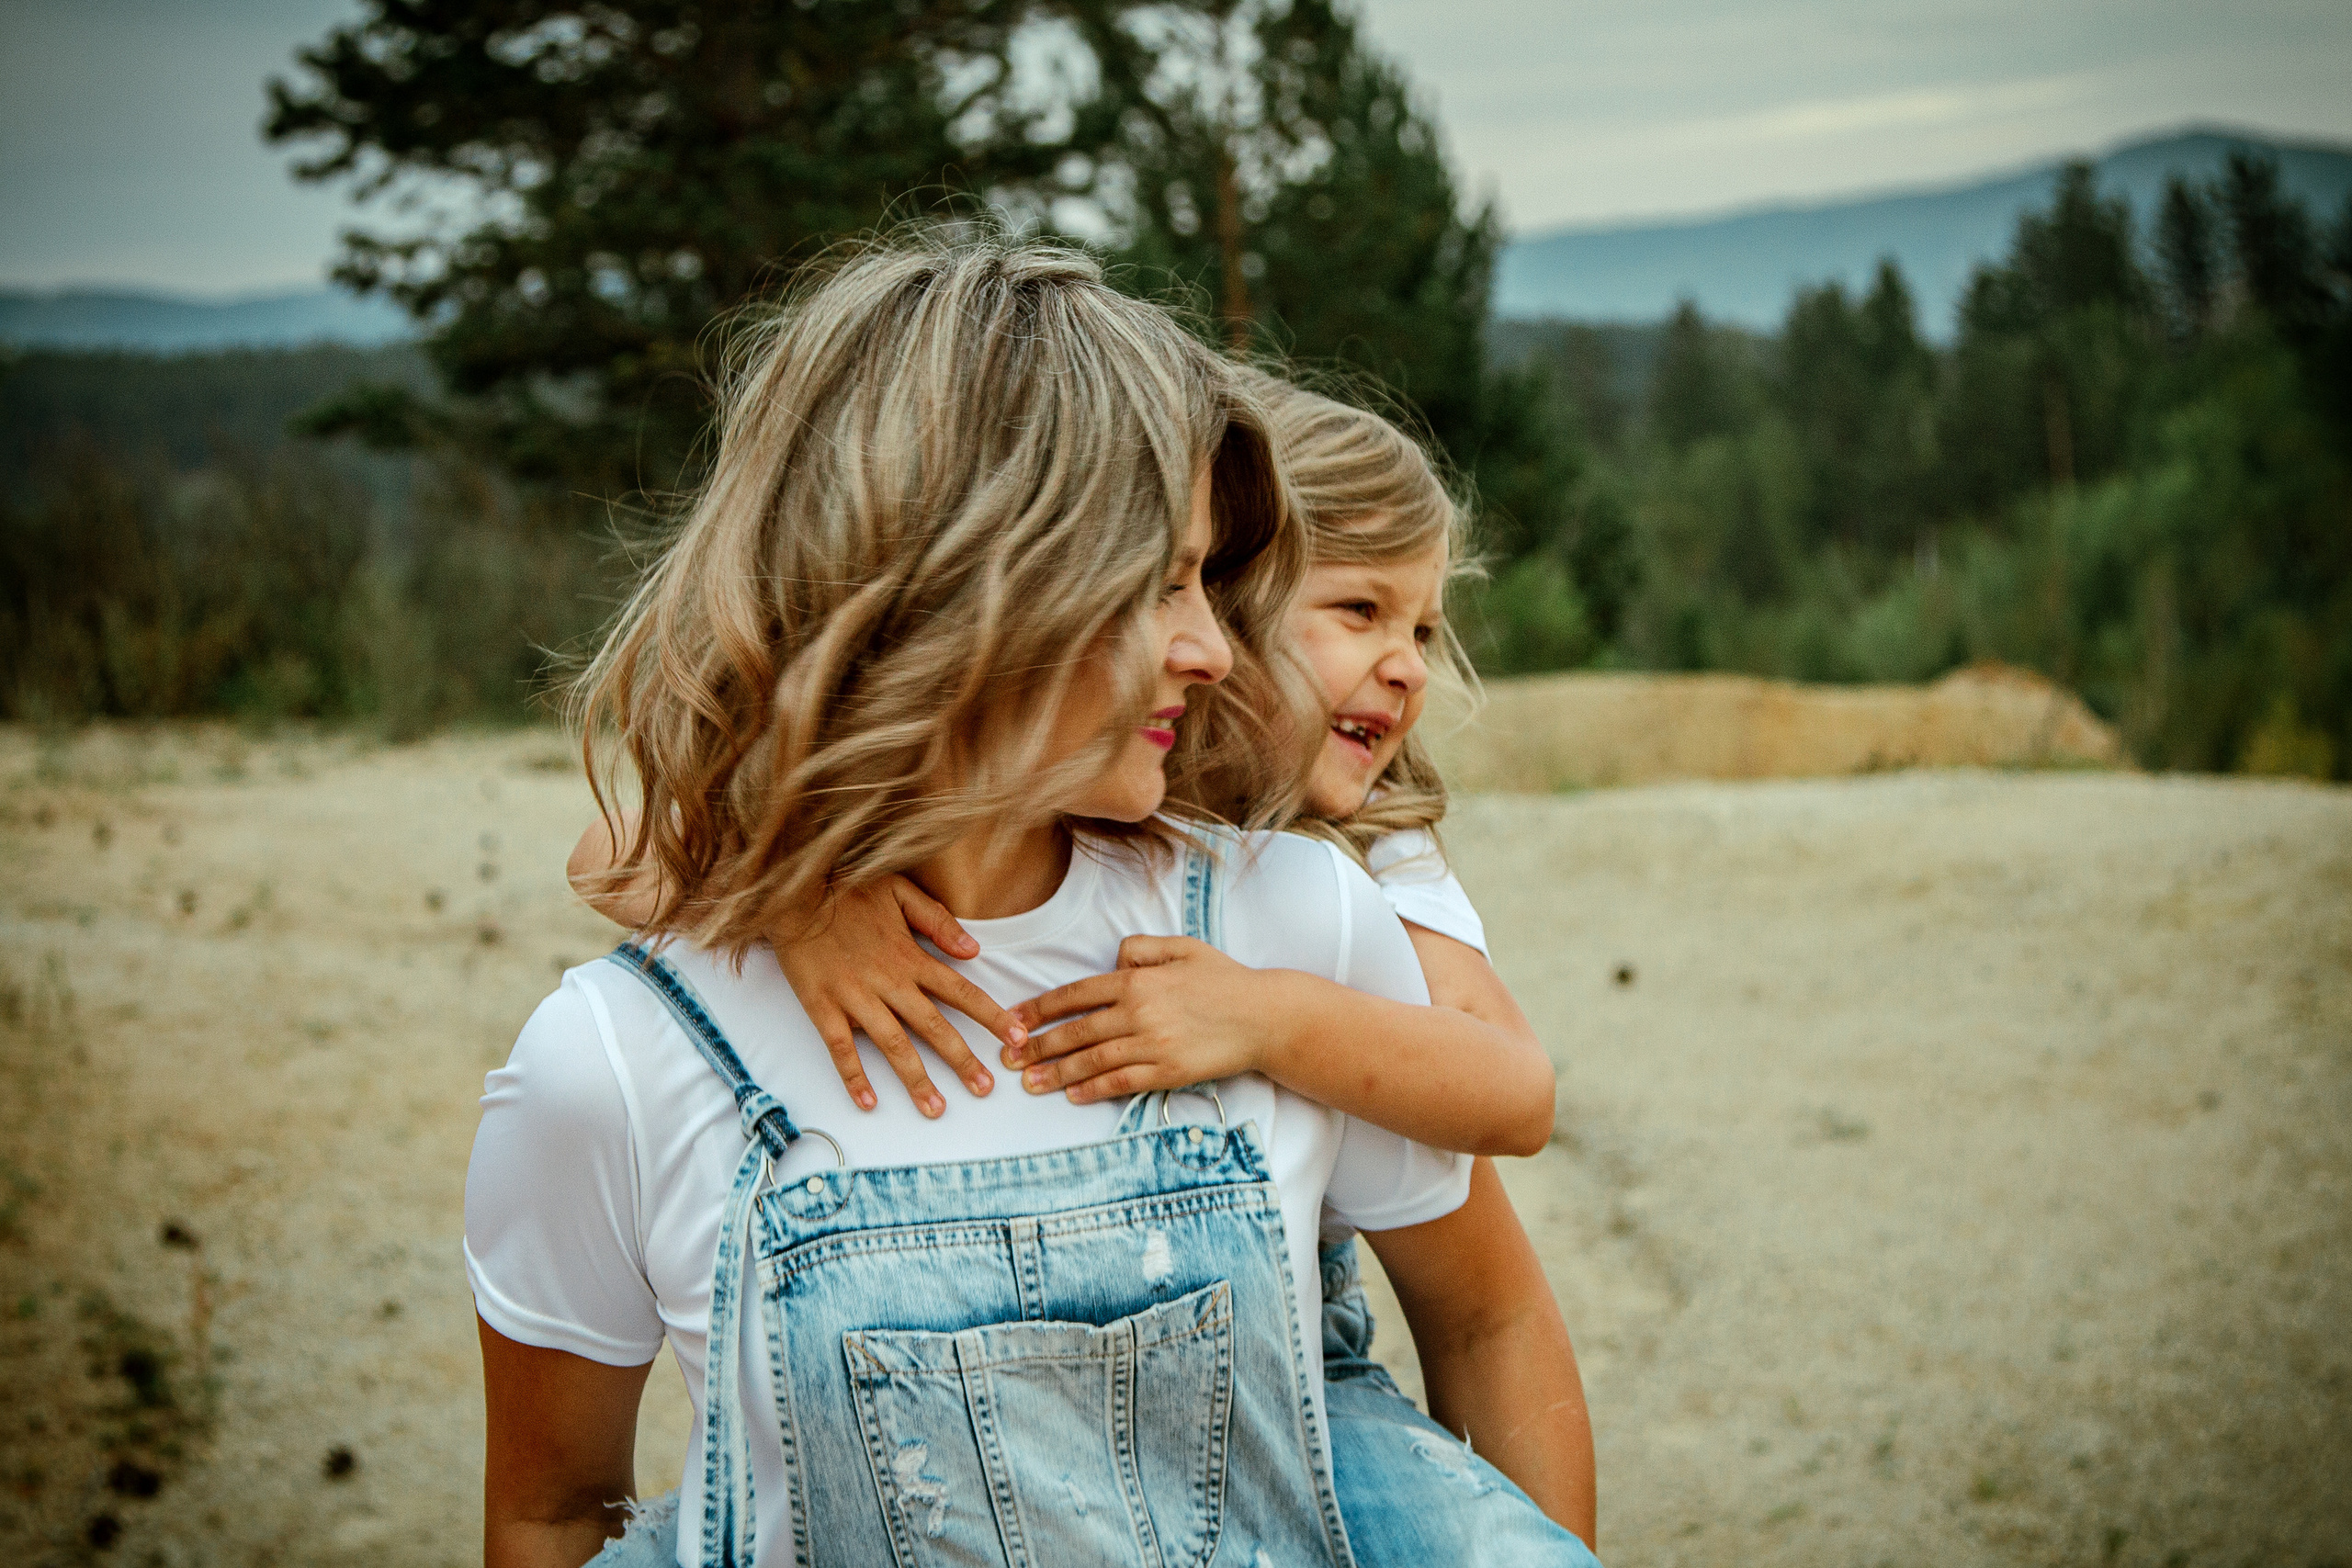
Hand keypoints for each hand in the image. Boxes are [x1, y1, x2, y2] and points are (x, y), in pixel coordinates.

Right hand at [774, 876, 1023, 1116]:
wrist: (790, 889)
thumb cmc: (846, 887)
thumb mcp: (899, 890)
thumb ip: (938, 921)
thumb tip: (975, 950)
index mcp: (910, 956)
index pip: (961, 991)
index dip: (992, 1016)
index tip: (1018, 1038)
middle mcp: (888, 981)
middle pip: (934, 1027)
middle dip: (963, 1060)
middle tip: (985, 1089)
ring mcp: (854, 997)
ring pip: (893, 1045)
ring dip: (916, 1079)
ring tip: (936, 1109)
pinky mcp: (822, 1006)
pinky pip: (840, 1048)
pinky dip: (853, 1076)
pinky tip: (867, 1102)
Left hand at [1004, 936, 1278, 1104]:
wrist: (1264, 1017)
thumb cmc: (1224, 979)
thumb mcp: (1182, 947)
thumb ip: (1141, 948)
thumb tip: (1113, 962)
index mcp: (1137, 979)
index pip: (1075, 995)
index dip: (1040, 1008)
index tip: (1014, 1020)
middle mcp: (1139, 1011)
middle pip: (1076, 1031)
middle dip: (1037, 1045)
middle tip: (1009, 1057)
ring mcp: (1152, 1043)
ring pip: (1092, 1060)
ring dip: (1056, 1072)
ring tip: (1030, 1083)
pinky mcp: (1167, 1071)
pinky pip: (1121, 1081)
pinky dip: (1093, 1089)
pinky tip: (1072, 1095)